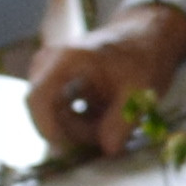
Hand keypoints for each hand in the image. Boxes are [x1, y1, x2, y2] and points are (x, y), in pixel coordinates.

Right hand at [23, 4, 185, 158]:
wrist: (147, 36)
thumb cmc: (144, 57)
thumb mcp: (141, 90)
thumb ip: (123, 121)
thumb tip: (108, 150)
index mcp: (67, 59)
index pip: (38, 99)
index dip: (47, 129)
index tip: (70, 149)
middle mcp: (51, 63)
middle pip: (46, 111)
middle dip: (73, 132)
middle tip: (106, 138)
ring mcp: (52, 72)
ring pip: (54, 115)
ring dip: (79, 129)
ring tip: (111, 124)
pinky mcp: (58, 82)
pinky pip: (61, 112)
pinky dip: (81, 122)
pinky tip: (105, 118)